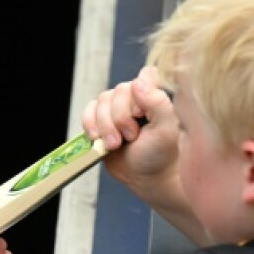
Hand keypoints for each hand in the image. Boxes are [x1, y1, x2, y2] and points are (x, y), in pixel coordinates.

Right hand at [81, 66, 178, 201]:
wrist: (143, 177)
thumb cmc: (159, 154)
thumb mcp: (166, 131)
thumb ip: (158, 104)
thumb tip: (137, 82)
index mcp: (153, 95)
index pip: (145, 75)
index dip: (140, 92)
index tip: (143, 114)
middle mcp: (134, 97)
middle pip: (118, 92)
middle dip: (121, 118)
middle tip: (131, 137)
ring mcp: (114, 108)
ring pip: (101, 101)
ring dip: (106, 126)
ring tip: (115, 144)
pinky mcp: (99, 119)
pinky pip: (87, 111)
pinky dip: (90, 125)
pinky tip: (98, 139)